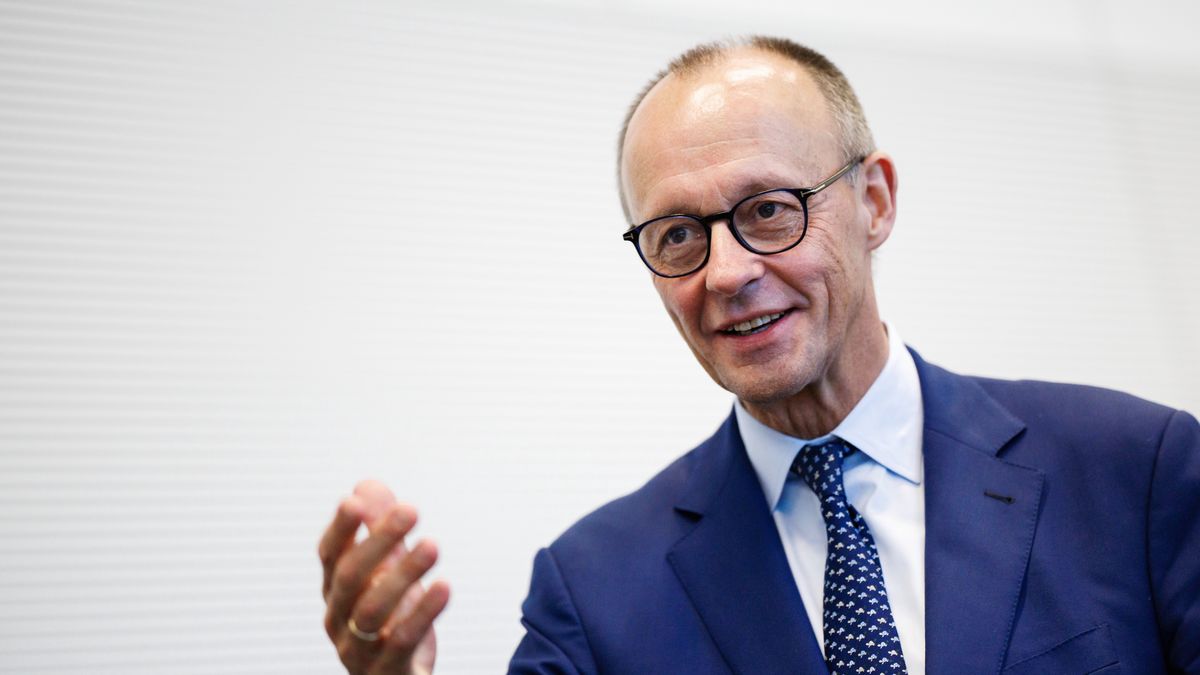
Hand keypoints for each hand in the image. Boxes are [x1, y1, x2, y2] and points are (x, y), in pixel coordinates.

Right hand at [319, 480, 450, 674]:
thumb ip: (377, 528)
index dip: (341, 528)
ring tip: (433, 545)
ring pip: (372, 610)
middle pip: (350, 576)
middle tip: (412, 510)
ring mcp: (358, 649)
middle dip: (379, 540)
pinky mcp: (386, 671)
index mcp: (336, 590)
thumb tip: (367, 485)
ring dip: (404, 573)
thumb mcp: (385, 571)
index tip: (356, 501)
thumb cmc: (390, 619)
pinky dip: (422, 613)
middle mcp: (339, 618)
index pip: (329, 554)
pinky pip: (400, 642)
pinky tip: (444, 587)